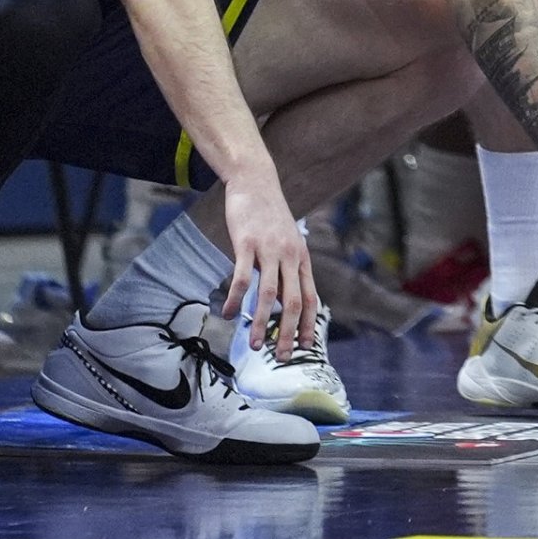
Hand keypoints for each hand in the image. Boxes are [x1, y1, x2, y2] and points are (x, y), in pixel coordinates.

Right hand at [218, 179, 316, 360]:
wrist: (255, 181)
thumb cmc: (270, 214)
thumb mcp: (288, 240)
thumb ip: (288, 267)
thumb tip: (282, 299)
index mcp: (302, 258)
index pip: (310, 297)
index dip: (309, 324)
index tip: (306, 347)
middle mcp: (290, 256)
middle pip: (293, 302)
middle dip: (289, 333)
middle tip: (282, 357)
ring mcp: (269, 249)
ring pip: (269, 294)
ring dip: (262, 323)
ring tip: (256, 344)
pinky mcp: (246, 243)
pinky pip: (242, 278)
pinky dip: (235, 299)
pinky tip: (227, 314)